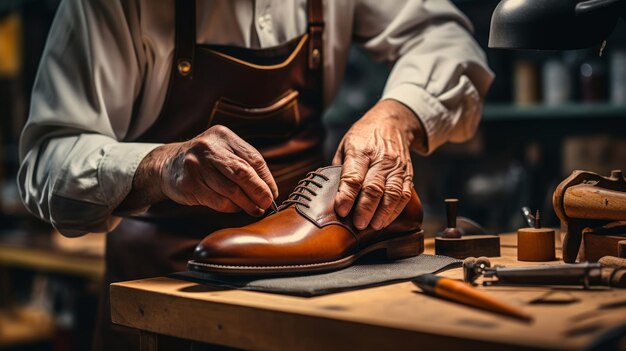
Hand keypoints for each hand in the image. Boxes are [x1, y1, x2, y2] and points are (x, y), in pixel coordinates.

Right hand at [119, 125, 277, 215]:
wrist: (167, 165)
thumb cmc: (205, 162)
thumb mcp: (223, 152)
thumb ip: (245, 164)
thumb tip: (270, 190)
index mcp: (223, 136)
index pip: (253, 159)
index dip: (266, 179)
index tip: (272, 193)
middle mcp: (208, 147)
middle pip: (242, 173)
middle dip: (259, 192)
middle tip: (267, 204)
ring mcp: (196, 165)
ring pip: (231, 190)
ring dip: (247, 203)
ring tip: (255, 209)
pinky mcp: (188, 184)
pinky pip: (218, 201)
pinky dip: (231, 207)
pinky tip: (235, 207)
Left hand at [332, 99, 424, 229]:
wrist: (392, 122)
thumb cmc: (363, 137)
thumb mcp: (345, 146)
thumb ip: (339, 170)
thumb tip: (329, 195)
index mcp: (360, 150)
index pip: (353, 176)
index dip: (347, 196)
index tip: (341, 211)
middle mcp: (380, 158)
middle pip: (374, 187)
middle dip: (365, 209)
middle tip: (358, 224)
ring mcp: (396, 166)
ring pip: (392, 193)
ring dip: (382, 213)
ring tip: (373, 226)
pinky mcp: (407, 173)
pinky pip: (404, 194)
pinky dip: (396, 210)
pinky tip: (386, 219)